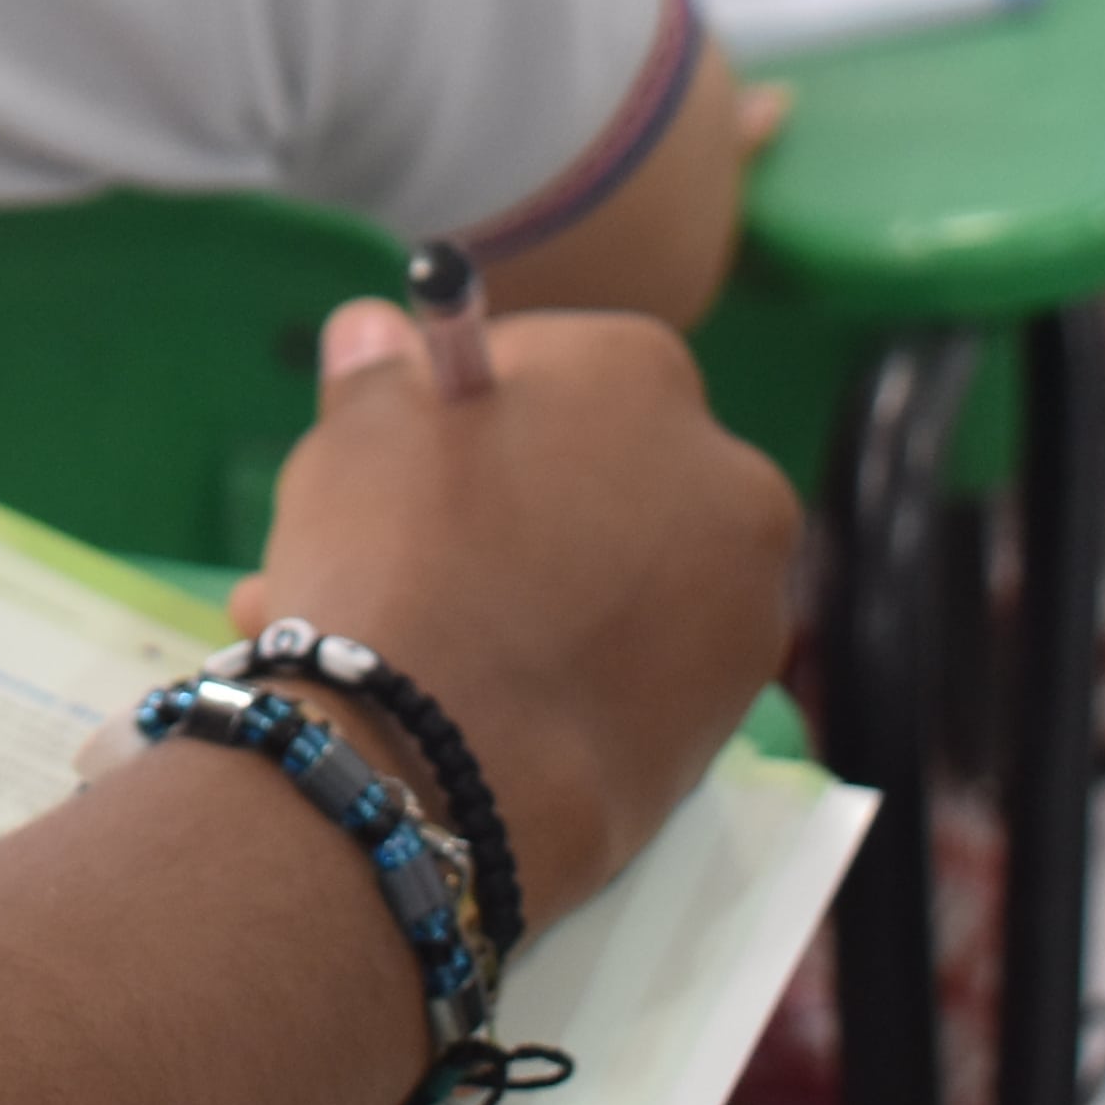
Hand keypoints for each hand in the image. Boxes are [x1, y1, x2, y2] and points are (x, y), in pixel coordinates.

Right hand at [232, 303, 799, 931]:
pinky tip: (482, 703)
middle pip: (599, 472)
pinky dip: (573, 672)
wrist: (442, 772)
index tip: (407, 457)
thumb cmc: (396, 559)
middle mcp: (728, 475)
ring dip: (537, 591)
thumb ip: (380, 369)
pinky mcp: (730, 718)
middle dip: (513, 503)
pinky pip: (636, 667)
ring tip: (431, 643)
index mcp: (643, 372)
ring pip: (616, 576)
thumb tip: (379, 331)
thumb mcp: (358, 431)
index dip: (468, 406)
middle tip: (410, 552)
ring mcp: (745, 606)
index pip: (552, 362)